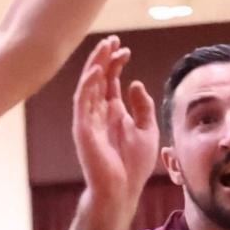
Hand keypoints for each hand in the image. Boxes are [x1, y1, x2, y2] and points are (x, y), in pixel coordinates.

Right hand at [72, 37, 158, 207]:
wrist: (121, 190)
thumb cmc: (132, 166)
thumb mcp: (147, 129)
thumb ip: (143, 107)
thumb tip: (135, 83)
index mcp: (112, 112)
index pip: (110, 80)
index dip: (115, 63)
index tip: (124, 48)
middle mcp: (97, 113)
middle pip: (98, 78)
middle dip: (103, 58)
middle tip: (112, 39)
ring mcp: (88, 120)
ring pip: (88, 86)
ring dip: (94, 66)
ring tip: (103, 48)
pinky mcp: (83, 130)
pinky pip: (82, 104)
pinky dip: (87, 87)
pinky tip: (96, 72)